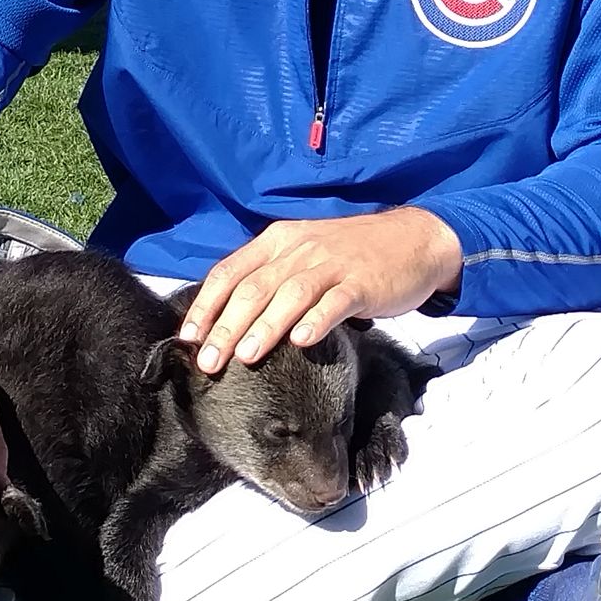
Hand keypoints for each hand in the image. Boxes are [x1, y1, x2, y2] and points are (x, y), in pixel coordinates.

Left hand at [180, 207, 462, 372]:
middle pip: (254, 287)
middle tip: (208, 362)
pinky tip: (302, 342)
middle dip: (226, 326)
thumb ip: (271, 277)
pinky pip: (335, 302)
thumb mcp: (304, 252)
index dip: (206, 305)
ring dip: (265, 326)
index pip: (230, 271)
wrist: (412, 238)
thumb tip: (229, 319)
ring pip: (290, 294)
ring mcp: (331, 264)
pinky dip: (317, 321)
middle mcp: (299, 249)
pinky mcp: (362, 282)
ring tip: (245, 356)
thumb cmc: (350, 253)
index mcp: (278, 241)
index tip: (188, 337)